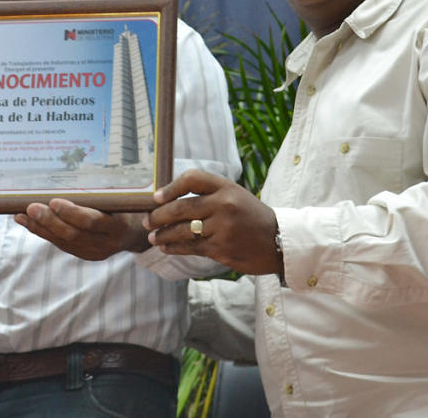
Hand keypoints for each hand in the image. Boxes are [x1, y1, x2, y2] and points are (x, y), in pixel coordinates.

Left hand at [14, 199, 148, 260]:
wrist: (138, 233)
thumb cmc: (128, 207)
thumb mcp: (122, 198)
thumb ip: (103, 193)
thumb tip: (73, 170)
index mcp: (117, 226)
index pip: (91, 222)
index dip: (72, 213)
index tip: (54, 202)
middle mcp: (106, 243)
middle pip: (73, 235)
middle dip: (50, 221)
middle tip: (31, 208)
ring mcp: (95, 252)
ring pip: (63, 242)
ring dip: (40, 228)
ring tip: (22, 215)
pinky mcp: (85, 255)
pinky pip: (61, 244)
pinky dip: (42, 233)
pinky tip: (27, 222)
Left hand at [144, 170, 281, 275]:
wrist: (280, 241)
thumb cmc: (251, 216)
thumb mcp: (234, 195)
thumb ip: (208, 194)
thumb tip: (169, 199)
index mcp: (226, 187)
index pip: (192, 179)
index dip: (170, 187)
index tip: (156, 197)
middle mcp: (224, 205)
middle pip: (180, 208)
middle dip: (158, 216)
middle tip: (146, 221)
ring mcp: (223, 228)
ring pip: (182, 230)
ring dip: (162, 234)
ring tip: (153, 237)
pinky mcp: (221, 249)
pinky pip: (190, 247)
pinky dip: (174, 247)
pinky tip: (166, 247)